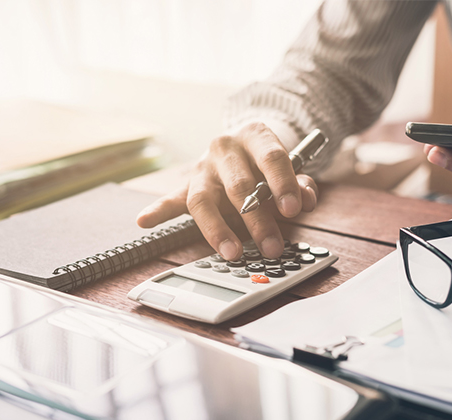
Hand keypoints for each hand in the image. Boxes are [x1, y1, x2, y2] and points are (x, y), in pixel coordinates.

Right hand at [136, 122, 318, 259]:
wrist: (244, 144)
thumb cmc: (267, 162)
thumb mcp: (291, 168)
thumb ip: (301, 183)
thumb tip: (306, 200)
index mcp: (254, 136)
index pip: (271, 158)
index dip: (283, 184)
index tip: (293, 210)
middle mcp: (225, 148)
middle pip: (239, 184)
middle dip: (257, 218)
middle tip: (271, 245)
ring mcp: (203, 167)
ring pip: (204, 198)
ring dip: (218, 229)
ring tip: (232, 252)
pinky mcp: (188, 184)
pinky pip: (172, 198)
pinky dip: (158, 211)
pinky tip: (145, 220)